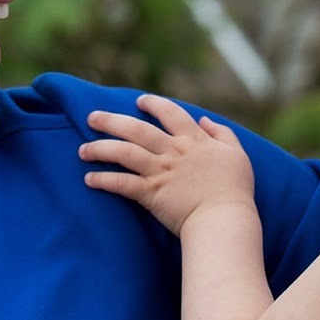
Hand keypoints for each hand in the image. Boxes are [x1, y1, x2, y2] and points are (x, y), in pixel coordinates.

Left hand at [80, 94, 255, 235]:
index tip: (139, 101)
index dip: (153, 104)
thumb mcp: (237, 154)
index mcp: (193, 140)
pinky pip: (122, 184)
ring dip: (100, 149)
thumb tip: (206, 120)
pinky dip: (104, 181)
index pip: (170, 112)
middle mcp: (173, 151)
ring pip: (124, 153)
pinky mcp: (151, 194)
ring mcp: (160, 172)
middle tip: (92, 117)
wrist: (225, 218)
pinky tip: (90, 179)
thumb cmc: (235, 189)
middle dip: (111, 121)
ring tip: (82, 150)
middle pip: (137, 129)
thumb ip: (222, 133)